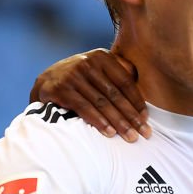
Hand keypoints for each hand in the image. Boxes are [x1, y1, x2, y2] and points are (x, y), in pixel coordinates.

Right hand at [30, 49, 150, 140]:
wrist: (46, 81)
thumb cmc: (81, 78)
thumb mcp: (99, 69)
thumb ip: (119, 70)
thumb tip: (140, 77)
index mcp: (102, 57)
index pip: (125, 82)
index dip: (137, 102)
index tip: (146, 119)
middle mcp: (87, 62)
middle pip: (115, 95)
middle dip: (131, 116)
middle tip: (143, 133)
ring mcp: (72, 75)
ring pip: (101, 103)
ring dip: (118, 122)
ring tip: (130, 136)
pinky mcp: (60, 88)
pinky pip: (84, 108)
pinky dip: (98, 121)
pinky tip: (109, 132)